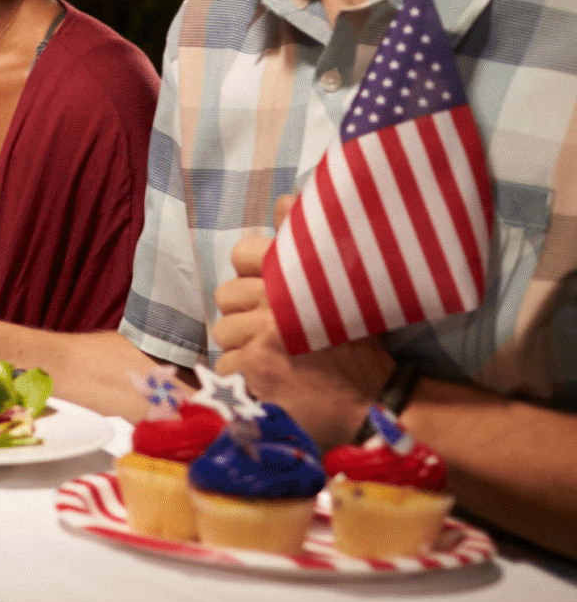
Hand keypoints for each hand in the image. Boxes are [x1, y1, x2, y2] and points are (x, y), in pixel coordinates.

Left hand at [212, 195, 388, 447]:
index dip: (251, 271)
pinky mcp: (254, 375)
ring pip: (223, 332)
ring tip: (269, 355)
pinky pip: (224, 366)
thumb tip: (283, 200)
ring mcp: (262, 342)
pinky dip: (241, 375)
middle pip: (226, 296)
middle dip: (243, 312)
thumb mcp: (343, 284)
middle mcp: (275, 306)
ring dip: (241, 344)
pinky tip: (267, 379)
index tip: (268, 288)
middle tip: (269, 328)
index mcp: (294, 279)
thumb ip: (306, 239)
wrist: (378, 400)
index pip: (241, 254)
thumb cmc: (359, 342)